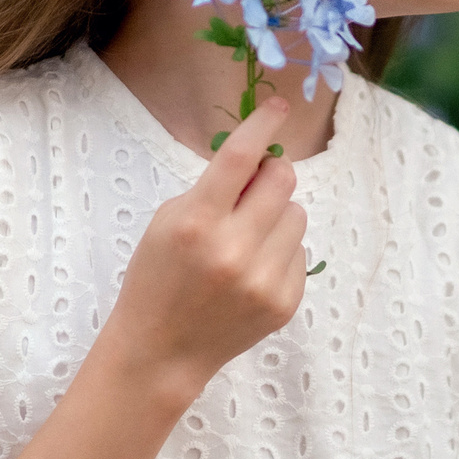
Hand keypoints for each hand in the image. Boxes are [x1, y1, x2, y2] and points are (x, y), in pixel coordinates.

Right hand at [104, 96, 309, 402]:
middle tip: (251, 190)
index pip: (242, 157)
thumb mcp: (168, 221)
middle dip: (270, 175)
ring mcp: (264, 279)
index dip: (264, 124)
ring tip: (246, 240)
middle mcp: (234, 249)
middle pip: (282, 180)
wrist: (162, 350)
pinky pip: (301, 252)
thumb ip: (212, 189)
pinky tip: (251, 272)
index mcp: (197, 222)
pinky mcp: (285, 302)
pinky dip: (280, 253)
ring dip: (276, 217)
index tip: (280, 107)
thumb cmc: (157, 277)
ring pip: (297, 215)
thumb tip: (262, 159)